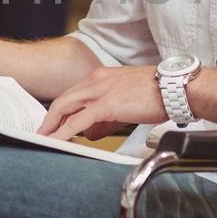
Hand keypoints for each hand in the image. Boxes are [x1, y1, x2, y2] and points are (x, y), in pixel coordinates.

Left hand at [37, 65, 165, 142]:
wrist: (175, 88)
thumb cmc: (157, 94)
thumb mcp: (125, 102)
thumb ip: (106, 117)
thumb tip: (91, 133)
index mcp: (101, 77)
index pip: (73, 94)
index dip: (59, 111)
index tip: (52, 123)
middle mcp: (96, 80)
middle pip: (63, 100)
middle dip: (49, 118)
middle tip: (41, 133)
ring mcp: (100, 91)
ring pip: (65, 108)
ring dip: (52, 125)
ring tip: (44, 139)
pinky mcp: (106, 105)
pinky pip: (78, 121)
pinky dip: (64, 132)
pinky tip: (58, 140)